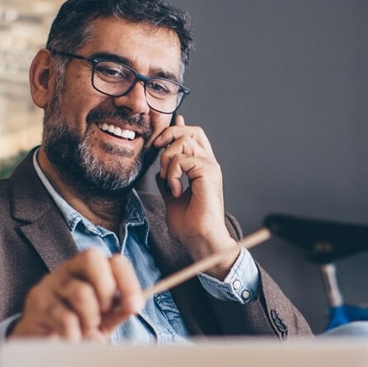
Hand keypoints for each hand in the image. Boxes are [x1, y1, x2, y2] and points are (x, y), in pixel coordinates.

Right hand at [9, 250, 142, 340]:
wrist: (43, 346)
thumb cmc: (77, 327)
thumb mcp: (103, 320)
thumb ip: (118, 311)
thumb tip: (134, 305)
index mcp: (90, 270)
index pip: (115, 261)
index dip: (128, 281)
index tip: (135, 307)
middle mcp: (69, 270)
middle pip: (92, 258)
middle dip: (106, 290)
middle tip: (105, 313)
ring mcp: (51, 283)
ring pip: (81, 291)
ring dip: (90, 318)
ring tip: (85, 330)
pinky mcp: (37, 302)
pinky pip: (65, 318)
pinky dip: (75, 334)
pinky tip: (71, 339)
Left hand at [150, 115, 239, 272]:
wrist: (199, 239)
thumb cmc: (190, 224)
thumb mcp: (172, 196)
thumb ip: (169, 180)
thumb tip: (160, 170)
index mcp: (202, 167)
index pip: (194, 137)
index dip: (178, 128)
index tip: (161, 134)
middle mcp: (209, 164)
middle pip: (191, 132)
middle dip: (169, 135)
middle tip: (156, 150)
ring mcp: (210, 167)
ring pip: (184, 142)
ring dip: (167, 159)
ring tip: (168, 180)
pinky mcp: (209, 173)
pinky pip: (182, 160)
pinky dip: (172, 174)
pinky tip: (175, 190)